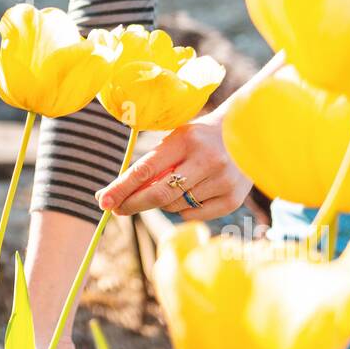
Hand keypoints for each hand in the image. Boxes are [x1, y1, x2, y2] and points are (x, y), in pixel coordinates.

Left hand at [94, 113, 251, 221]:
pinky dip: (184, 208)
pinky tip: (194, 191)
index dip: (121, 187)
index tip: (102, 200)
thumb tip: (119, 193)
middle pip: (158, 194)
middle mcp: (206, 160)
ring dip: (163, 202)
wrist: (247, 133)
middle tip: (116, 209)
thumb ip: (154, 164)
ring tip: (175, 183)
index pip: (145, 169)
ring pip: (174, 206)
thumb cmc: (200, 138)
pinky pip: (193, 214)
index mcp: (186, 140)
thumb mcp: (177, 140)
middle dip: (132, 204)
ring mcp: (221, 181)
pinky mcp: (232, 199)